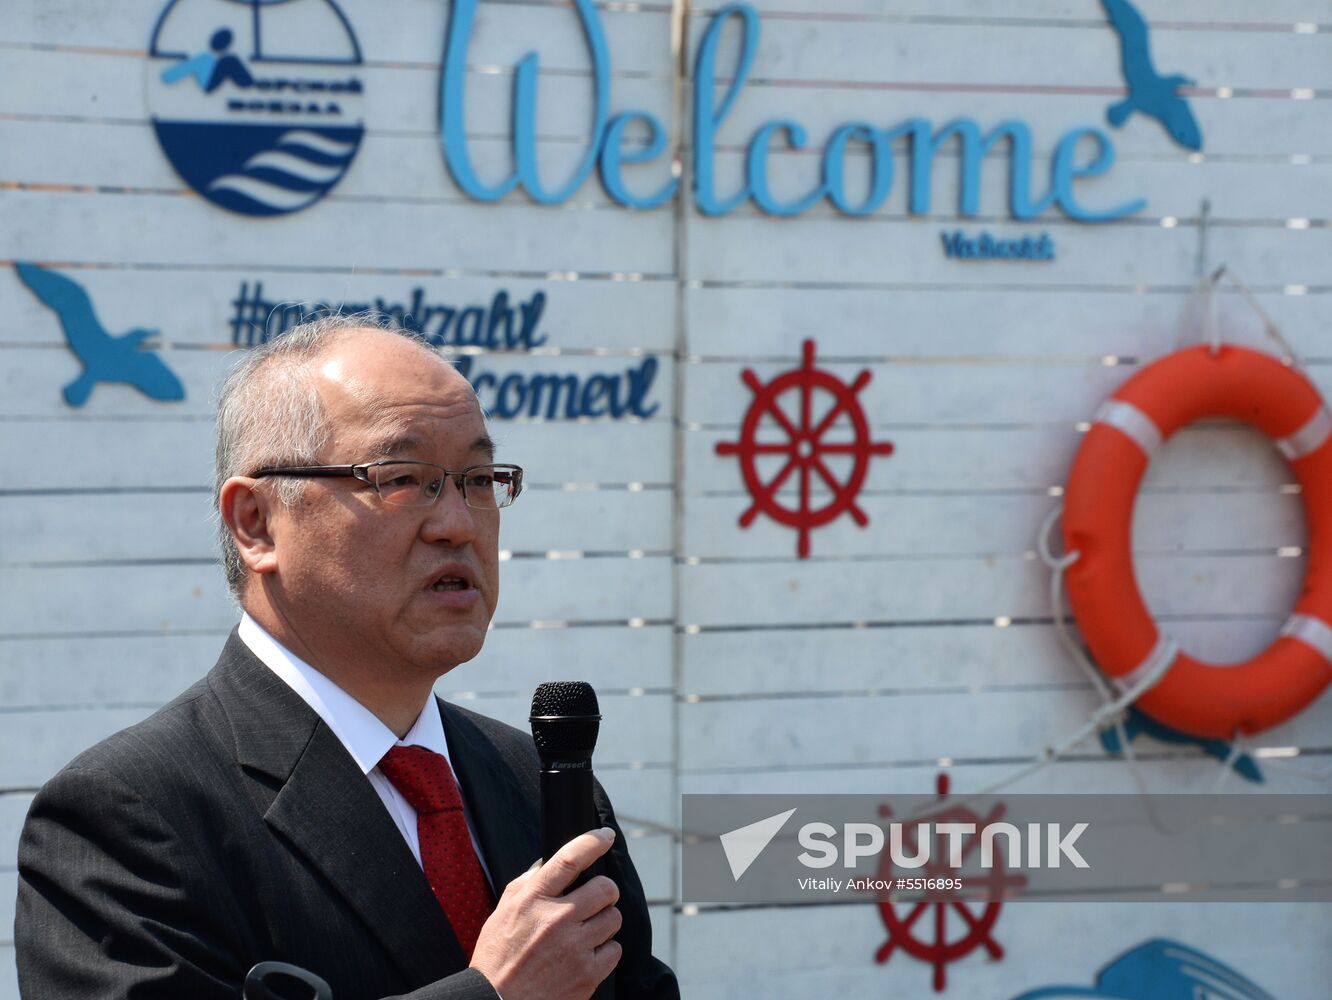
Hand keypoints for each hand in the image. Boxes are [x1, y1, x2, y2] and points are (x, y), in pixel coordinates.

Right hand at [469, 827, 622, 999]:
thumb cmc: (498, 958)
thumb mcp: (503, 912)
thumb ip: (527, 884)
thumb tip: (548, 865)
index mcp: (534, 900)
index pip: (570, 859)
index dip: (593, 842)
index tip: (606, 836)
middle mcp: (557, 920)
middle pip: (606, 888)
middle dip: (604, 891)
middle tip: (594, 900)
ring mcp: (575, 948)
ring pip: (614, 918)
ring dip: (604, 922)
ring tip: (585, 932)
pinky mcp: (588, 974)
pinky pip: (615, 950)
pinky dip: (605, 951)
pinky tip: (586, 955)